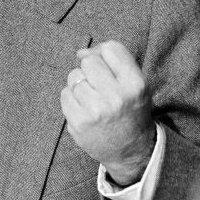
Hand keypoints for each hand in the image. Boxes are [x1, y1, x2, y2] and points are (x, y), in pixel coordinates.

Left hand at [60, 40, 155, 185]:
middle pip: (89, 61)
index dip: (104, 53)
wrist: (132, 151)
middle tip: (100, 85)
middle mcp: (116, 97)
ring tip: (93, 98)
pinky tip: (84, 108)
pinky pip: (65, 93)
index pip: (111, 48)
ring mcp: (95, 110)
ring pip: (74, 76)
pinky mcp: (78, 122)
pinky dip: (71, 98)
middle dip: (91, 69)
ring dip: (80, 84)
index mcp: (135, 84)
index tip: (106, 65)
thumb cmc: (131, 110)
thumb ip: (114, 61)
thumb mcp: (135, 84)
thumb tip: (80, 52)